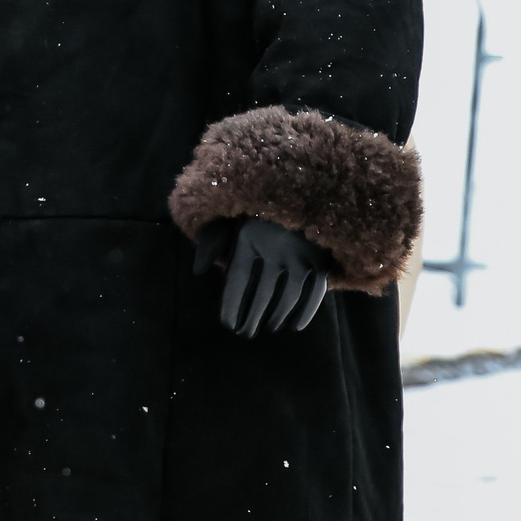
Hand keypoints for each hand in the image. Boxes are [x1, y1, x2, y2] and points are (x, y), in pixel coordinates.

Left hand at [192, 217, 330, 335]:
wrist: (300, 187)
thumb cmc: (257, 209)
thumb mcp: (230, 217)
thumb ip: (212, 242)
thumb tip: (198, 270)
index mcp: (248, 237)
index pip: (238, 280)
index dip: (232, 304)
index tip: (227, 324)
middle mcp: (275, 247)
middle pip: (262, 293)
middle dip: (252, 317)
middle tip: (245, 332)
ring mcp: (300, 254)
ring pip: (287, 296)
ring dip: (277, 317)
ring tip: (269, 327)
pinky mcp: (321, 258)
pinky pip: (314, 292)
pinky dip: (306, 312)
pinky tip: (295, 326)